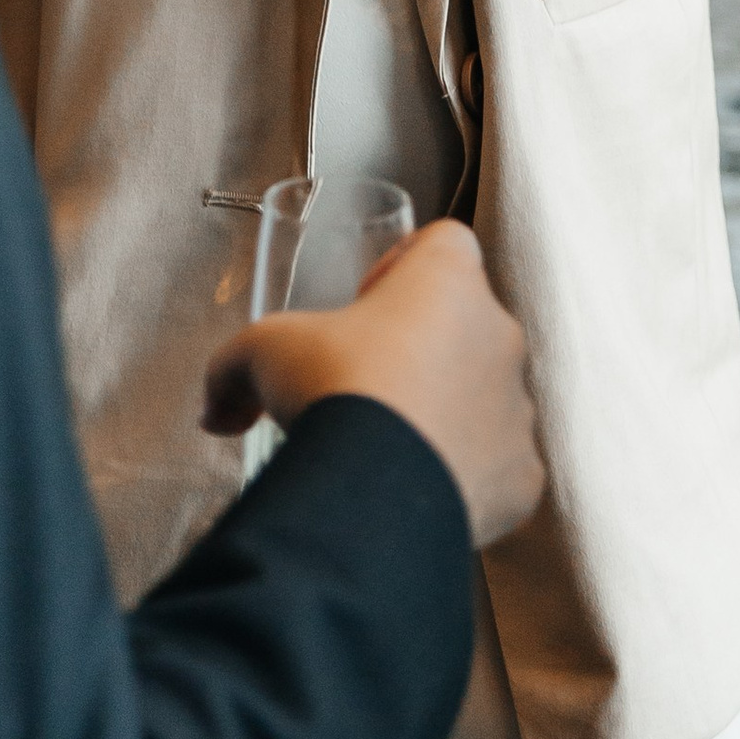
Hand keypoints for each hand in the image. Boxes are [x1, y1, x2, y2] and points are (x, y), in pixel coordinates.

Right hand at [200, 220, 543, 548]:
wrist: (373, 494)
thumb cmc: (331, 392)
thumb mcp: (261, 354)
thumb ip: (233, 370)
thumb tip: (215, 413)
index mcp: (449, 279)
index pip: (444, 243)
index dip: (406, 266)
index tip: (367, 307)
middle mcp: (499, 333)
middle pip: (468, 322)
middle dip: (425, 348)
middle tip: (369, 386)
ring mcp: (517, 408)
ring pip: (487, 397)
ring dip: (449, 411)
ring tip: (389, 446)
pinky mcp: (524, 478)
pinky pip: (500, 468)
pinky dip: (468, 478)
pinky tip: (417, 491)